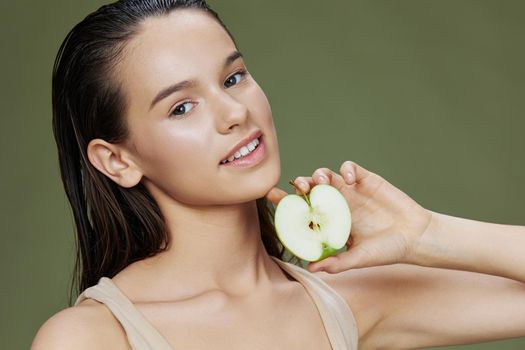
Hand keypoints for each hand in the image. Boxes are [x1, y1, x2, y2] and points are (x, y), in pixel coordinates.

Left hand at [265, 160, 433, 272]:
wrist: (415, 238)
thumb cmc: (387, 250)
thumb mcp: (360, 258)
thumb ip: (337, 262)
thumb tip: (312, 269)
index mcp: (330, 221)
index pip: (303, 209)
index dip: (287, 201)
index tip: (272, 196)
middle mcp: (336, 203)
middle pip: (311, 188)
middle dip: (301, 185)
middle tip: (300, 188)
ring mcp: (350, 190)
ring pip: (326, 174)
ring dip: (319, 175)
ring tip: (321, 182)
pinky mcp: (366, 179)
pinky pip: (349, 168)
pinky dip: (345, 169)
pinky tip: (349, 180)